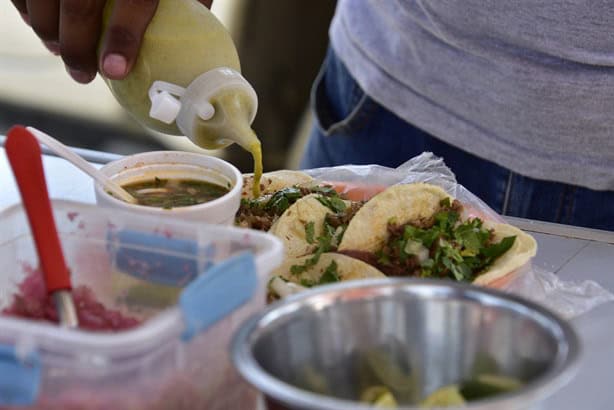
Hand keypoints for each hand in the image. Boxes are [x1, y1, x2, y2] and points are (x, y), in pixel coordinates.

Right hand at [11, 0, 213, 83]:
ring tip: (60, 52)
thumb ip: (188, 2)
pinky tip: (40, 21)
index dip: (122, 38)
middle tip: (83, 75)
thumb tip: (189, 52)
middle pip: (79, 3)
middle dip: (76, 47)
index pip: (135, 0)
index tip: (114, 71)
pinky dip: (27, 5)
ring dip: (47, 29)